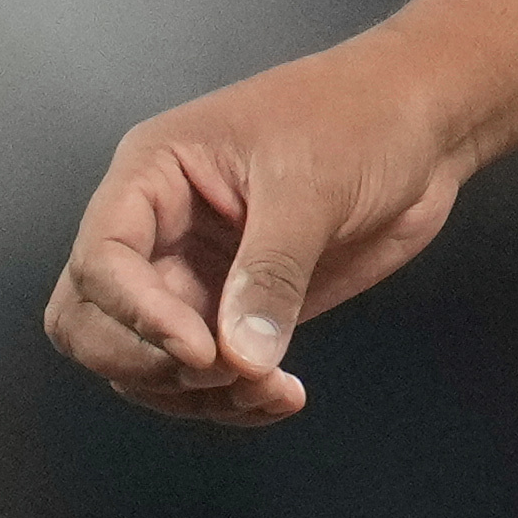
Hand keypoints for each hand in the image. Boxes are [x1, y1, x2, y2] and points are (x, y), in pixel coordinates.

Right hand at [41, 44, 471, 428]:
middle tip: (227, 371)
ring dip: (193, 395)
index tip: (202, 350)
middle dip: (149, 363)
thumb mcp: (312, 185)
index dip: (135, 315)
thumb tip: (241, 359)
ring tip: (270, 389)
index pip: (99, 260)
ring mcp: (192, 275)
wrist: (426, 125)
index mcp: (153, 174)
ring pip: (141, 363)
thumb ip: (272, 272)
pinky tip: (280, 396)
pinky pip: (199, 376)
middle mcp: (158, 230)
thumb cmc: (361, 118)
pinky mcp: (233, 311)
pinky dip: (228, 400)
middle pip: (92, 322)